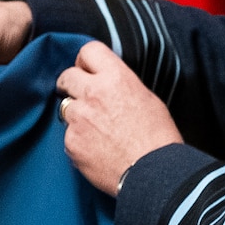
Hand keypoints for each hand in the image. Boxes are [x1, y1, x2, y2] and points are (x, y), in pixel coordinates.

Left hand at [55, 42, 183, 194]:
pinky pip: (68, 136)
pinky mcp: (71, 142)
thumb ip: (120, 85)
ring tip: (97, 131)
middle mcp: (93, 93)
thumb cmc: (158, 138)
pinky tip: (96, 150)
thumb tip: (106, 83)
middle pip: (66, 76)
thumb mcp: (146, 98)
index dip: (84, 61)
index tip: (84, 70)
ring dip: (76, 116)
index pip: (88, 50)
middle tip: (78, 96)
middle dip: (70, 85)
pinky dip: (78, 141)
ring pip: (66, 108)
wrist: (153, 173)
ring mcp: (79, 118)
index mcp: (116, 78)